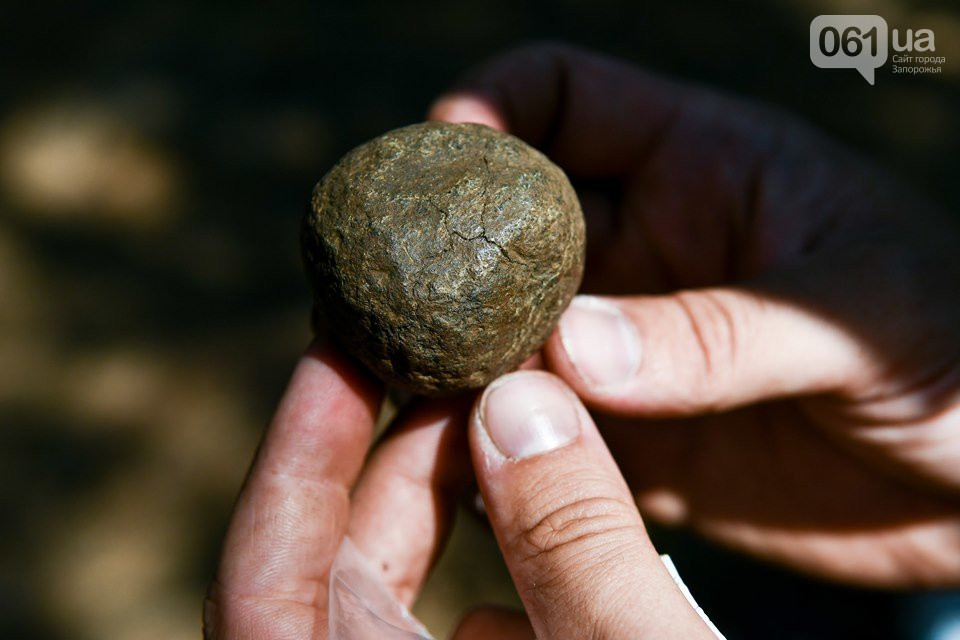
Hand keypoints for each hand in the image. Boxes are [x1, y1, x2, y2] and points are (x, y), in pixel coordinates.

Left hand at [204, 345, 717, 638]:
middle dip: (379, 459)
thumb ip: (580, 546)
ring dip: (444, 497)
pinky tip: (553, 504)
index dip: (291, 467)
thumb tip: (517, 404)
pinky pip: (461, 622)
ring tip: (502, 409)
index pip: (265, 599)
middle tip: (436, 360)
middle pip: (326, 581)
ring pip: (394, 597)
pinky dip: (496, 550)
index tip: (335, 358)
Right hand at [431, 44, 959, 586]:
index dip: (491, 108)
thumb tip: (572, 345)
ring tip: (408, 389)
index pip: (563, 97)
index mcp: (701, 168)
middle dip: (443, 249)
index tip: (442, 155)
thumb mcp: (863, 316)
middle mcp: (643, 250)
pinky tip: (453, 463)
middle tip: (392, 295)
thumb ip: (724, 330)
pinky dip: (484, 444)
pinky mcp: (625, 441)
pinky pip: (531, 432)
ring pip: (500, 332)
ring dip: (451, 357)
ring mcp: (625, 348)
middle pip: (505, 223)